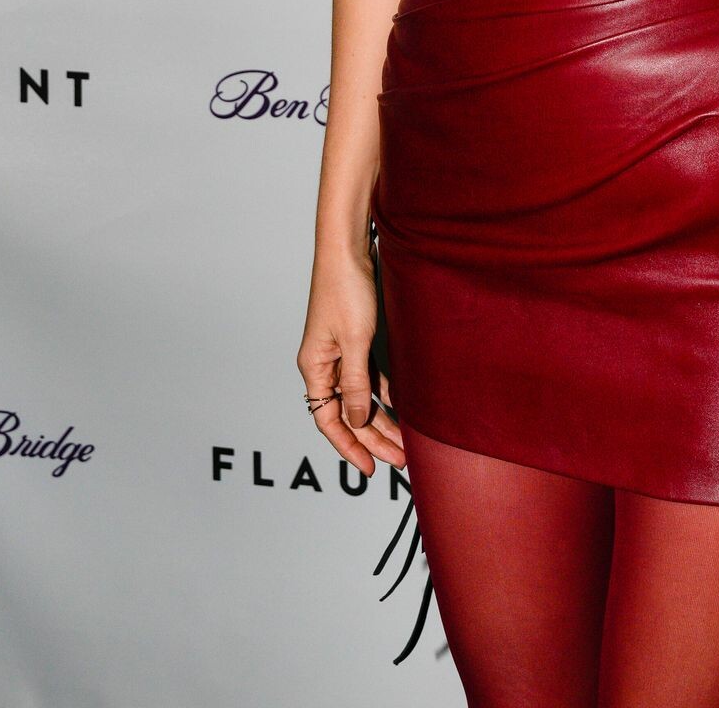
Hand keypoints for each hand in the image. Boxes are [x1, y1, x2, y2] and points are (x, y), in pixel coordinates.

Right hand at [297, 248, 406, 475]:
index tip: (370, 468)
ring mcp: (340, 352)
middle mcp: (324, 364)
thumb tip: (355, 418)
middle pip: (346, 413)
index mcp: (314, 367)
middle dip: (372, 438)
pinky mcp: (356, 338)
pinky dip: (384, 393)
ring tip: (404, 441)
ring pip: (360, 396)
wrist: (348, 249)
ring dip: (381, 418)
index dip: (349, 447)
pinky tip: (402, 406)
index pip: (329, 420)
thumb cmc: (345, 289)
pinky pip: (369, 376)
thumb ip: (355, 383)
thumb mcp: (355, 341)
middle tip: (399, 459)